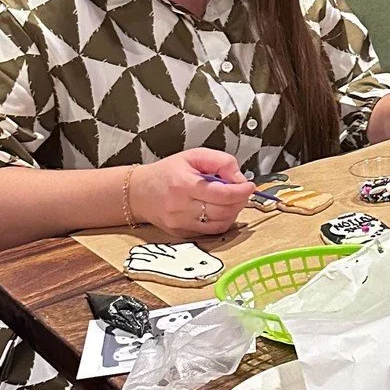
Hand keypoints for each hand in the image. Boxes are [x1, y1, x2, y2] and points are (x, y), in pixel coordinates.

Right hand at [128, 148, 253, 236]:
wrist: (139, 192)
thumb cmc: (168, 172)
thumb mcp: (194, 156)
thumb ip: (220, 161)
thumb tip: (239, 178)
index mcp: (184, 185)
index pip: (221, 194)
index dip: (241, 191)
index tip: (249, 186)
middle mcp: (181, 207)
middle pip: (223, 211)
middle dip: (240, 201)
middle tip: (242, 192)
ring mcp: (180, 223)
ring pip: (220, 224)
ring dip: (233, 212)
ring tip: (230, 199)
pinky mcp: (181, 234)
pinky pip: (211, 231)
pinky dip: (221, 221)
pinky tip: (219, 210)